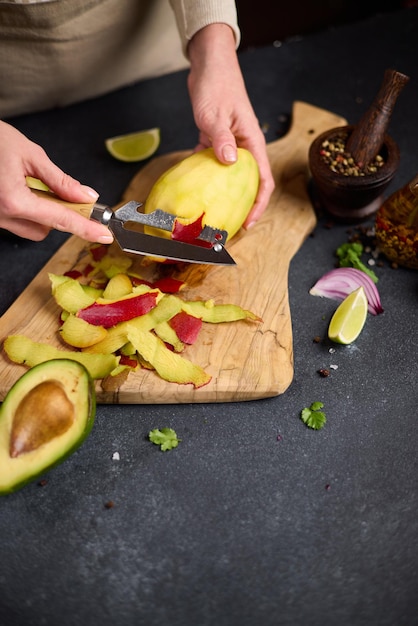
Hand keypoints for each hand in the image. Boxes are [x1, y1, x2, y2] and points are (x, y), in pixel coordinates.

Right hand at [0, 121, 112, 242]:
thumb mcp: (29, 153)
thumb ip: (60, 180)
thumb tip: (86, 196)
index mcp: (13, 200)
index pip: (60, 219)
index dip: (86, 228)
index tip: (104, 235)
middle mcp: (2, 215)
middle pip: (46, 229)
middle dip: (58, 214)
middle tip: (66, 192)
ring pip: (31, 228)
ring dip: (41, 212)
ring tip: (31, 183)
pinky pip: (17, 221)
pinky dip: (27, 208)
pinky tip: (19, 187)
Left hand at [187, 24, 274, 227]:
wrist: (209, 64)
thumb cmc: (217, 84)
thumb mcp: (216, 113)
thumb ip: (221, 138)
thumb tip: (230, 162)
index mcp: (253, 142)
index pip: (263, 180)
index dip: (259, 205)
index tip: (248, 223)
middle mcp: (245, 147)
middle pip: (249, 184)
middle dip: (243, 207)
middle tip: (229, 227)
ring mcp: (231, 145)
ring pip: (231, 177)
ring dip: (224, 194)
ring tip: (214, 214)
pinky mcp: (216, 141)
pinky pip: (213, 164)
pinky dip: (206, 176)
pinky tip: (195, 188)